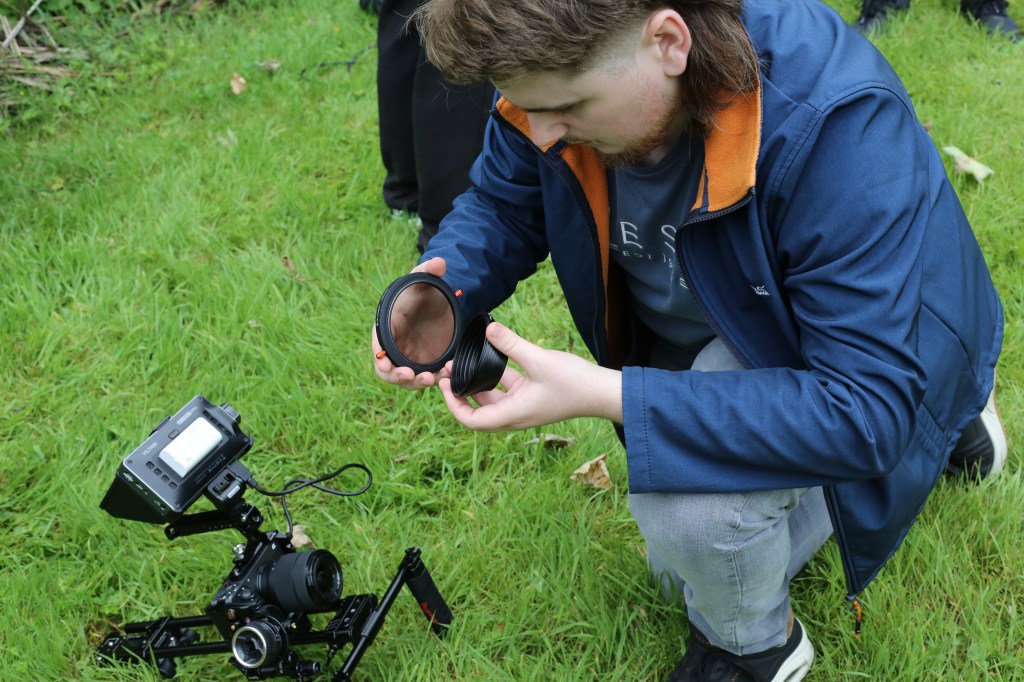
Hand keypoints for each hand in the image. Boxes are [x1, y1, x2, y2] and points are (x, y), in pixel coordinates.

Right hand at [372, 257, 451, 389]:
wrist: (430, 304)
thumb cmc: (417, 293)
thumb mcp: (421, 280)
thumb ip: (427, 270)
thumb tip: (440, 262)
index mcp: (385, 330)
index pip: (377, 350)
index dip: (381, 360)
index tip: (387, 364)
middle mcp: (393, 349)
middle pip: (388, 371)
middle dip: (396, 376)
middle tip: (409, 375)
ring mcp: (407, 359)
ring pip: (405, 379)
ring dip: (414, 383)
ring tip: (429, 379)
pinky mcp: (421, 364)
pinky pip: (422, 377)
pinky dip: (431, 379)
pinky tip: (443, 376)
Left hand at [438, 323, 622, 431]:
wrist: (603, 392)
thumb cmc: (575, 382)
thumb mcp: (540, 359)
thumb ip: (512, 344)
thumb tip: (488, 328)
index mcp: (514, 414)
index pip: (472, 420)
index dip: (453, 405)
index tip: (444, 384)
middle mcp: (516, 415)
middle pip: (478, 412)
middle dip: (460, 393)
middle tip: (449, 371)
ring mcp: (525, 407)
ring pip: (492, 400)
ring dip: (477, 384)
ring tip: (464, 361)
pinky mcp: (534, 396)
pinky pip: (507, 390)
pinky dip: (496, 377)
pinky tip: (493, 355)